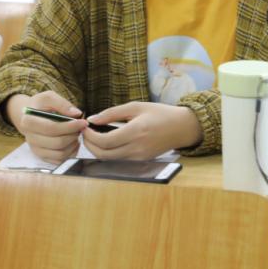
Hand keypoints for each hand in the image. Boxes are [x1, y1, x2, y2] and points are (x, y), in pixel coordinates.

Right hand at [6, 91, 86, 163]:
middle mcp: (30, 138)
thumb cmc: (40, 106)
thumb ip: (62, 103)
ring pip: (60, 154)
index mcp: (29, 122)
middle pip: (57, 143)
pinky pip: (60, 160)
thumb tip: (76, 114)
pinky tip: (73, 142)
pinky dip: (70, 152)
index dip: (70, 126)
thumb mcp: (48, 97)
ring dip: (73, 144)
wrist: (30, 117)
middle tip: (81, 128)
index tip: (83, 122)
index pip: (52, 128)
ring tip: (76, 134)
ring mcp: (36, 149)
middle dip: (73, 135)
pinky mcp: (42, 157)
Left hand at [81, 101, 201, 159]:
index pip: (105, 141)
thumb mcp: (136, 107)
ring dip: (97, 150)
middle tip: (85, 132)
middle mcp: (137, 148)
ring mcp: (139, 157)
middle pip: (104, 154)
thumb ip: (112, 113)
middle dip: (89, 144)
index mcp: (136, 131)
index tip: (85, 127)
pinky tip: (106, 142)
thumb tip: (93, 119)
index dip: (90, 136)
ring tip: (93, 136)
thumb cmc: (160, 113)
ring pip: (109, 159)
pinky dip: (108, 153)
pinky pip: (118, 160)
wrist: (182, 127)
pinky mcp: (141, 161)